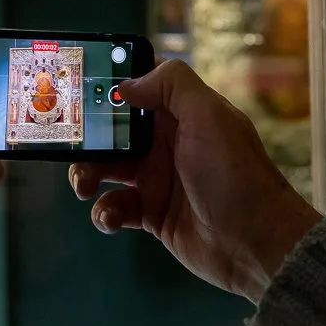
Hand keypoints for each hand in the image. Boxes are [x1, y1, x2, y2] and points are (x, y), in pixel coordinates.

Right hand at [69, 60, 320, 303]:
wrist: (255, 243)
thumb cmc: (234, 174)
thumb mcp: (209, 117)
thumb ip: (171, 86)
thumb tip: (125, 84)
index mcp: (180, 113)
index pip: (140, 86)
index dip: (110, 83)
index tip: (79, 87)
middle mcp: (165, 142)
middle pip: (112, 130)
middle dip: (88, 136)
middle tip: (69, 144)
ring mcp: (157, 179)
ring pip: (106, 169)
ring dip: (86, 174)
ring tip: (84, 187)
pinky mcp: (151, 214)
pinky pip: (115, 207)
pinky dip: (105, 212)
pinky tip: (111, 218)